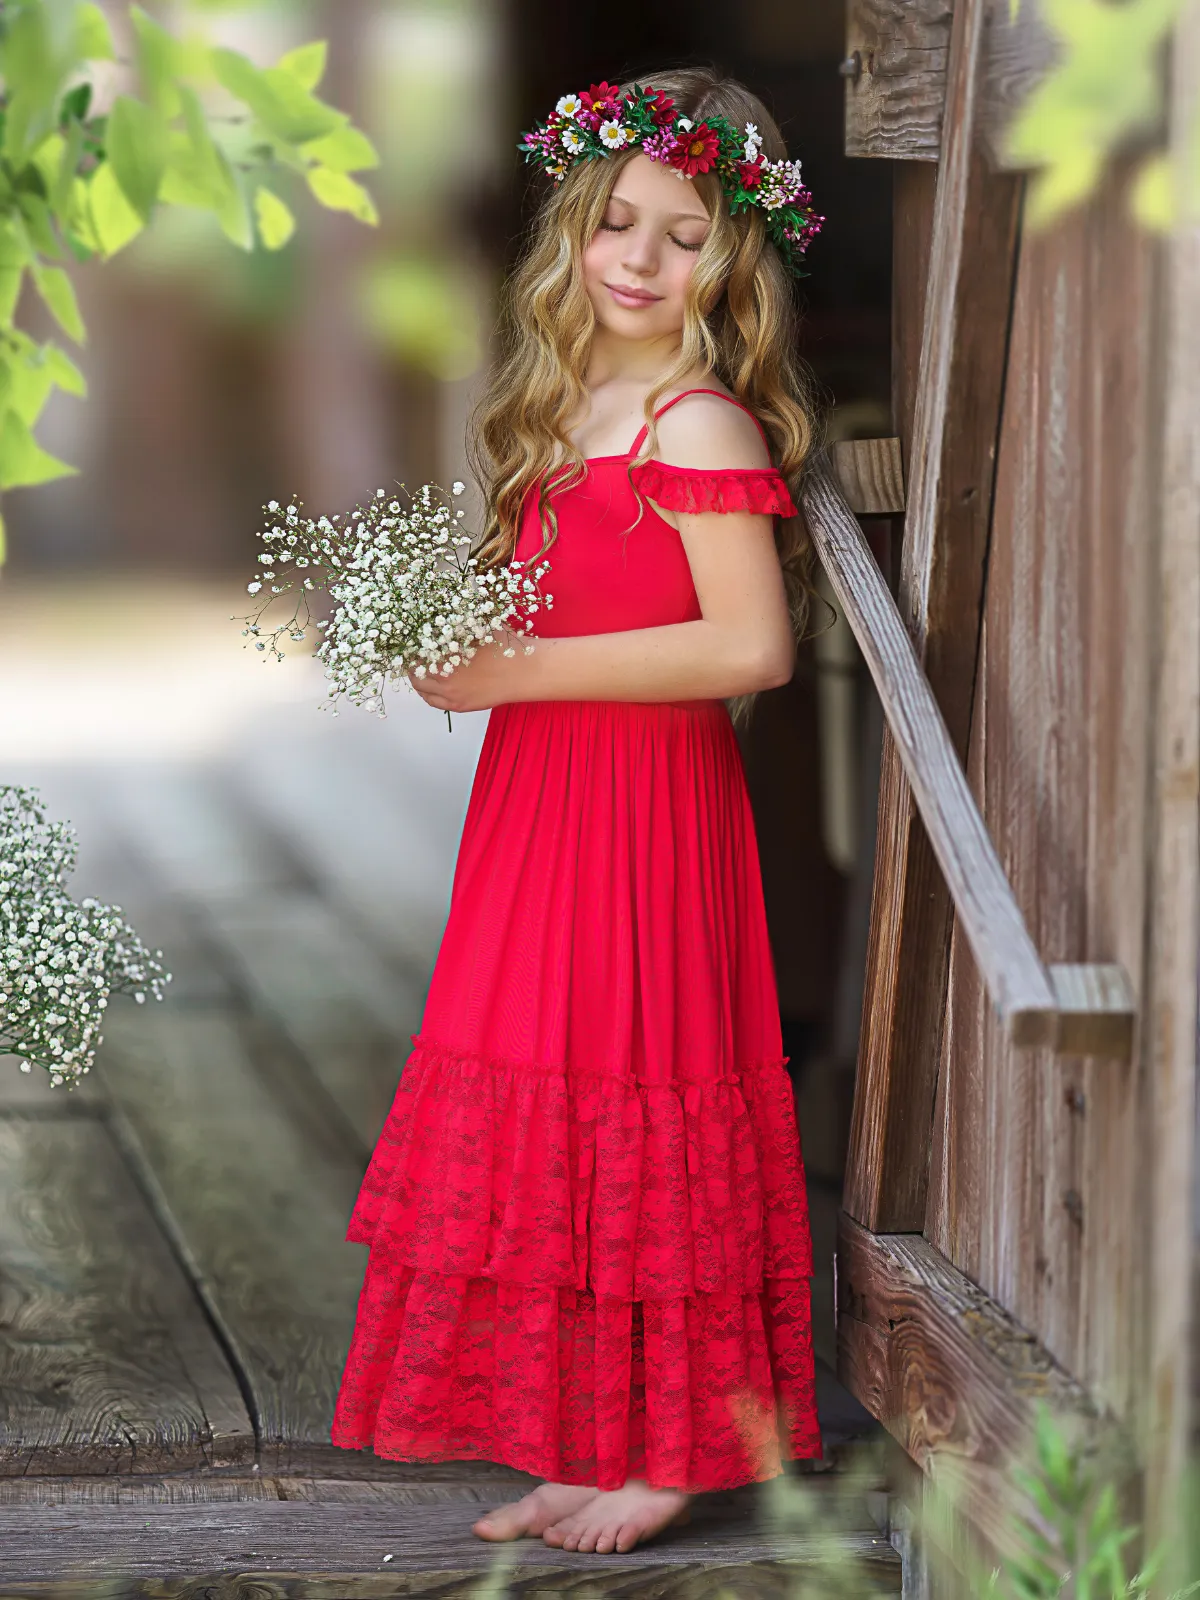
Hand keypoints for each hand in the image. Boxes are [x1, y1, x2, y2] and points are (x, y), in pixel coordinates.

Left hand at [408, 631, 534, 712]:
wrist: (523, 671)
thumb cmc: (502, 647)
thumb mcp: (477, 627)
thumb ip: (455, 625)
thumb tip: (435, 617)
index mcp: (446, 653)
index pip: (416, 650)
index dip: (411, 646)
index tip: (410, 642)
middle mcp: (444, 675)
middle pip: (414, 670)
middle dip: (412, 662)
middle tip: (413, 656)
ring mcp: (450, 693)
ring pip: (420, 688)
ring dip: (417, 678)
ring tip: (419, 670)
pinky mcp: (459, 705)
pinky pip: (432, 702)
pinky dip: (427, 693)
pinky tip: (430, 686)